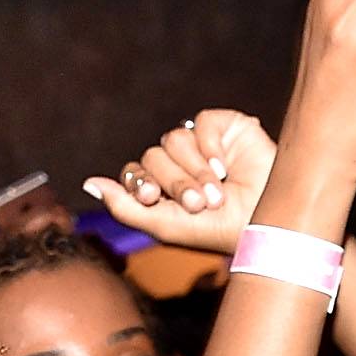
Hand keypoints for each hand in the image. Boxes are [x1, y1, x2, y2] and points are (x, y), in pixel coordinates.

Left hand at [84, 110, 279, 254]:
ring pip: (172, 139)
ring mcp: (201, 144)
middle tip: (199, 205)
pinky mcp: (225, 126)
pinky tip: (224, 167)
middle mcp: (179, 164)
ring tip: (216, 193)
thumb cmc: (218, 232)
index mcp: (162, 189)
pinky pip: (199, 123)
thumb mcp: (164, 225)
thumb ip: (124, 206)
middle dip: (174, 184)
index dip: (138, 182)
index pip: (133, 173)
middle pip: (152, 157)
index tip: (150, 197)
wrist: (268, 224)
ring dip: (192, 171)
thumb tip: (87, 183)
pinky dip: (208, 147)